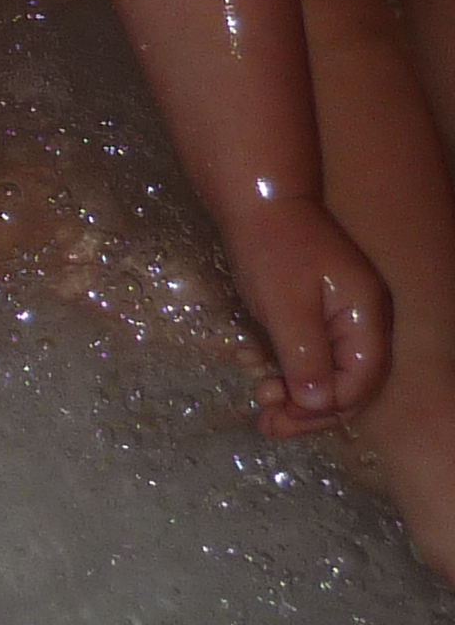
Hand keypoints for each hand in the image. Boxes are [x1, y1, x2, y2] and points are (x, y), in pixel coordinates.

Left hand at [226, 201, 388, 432]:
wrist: (257, 200)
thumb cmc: (272, 247)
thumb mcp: (285, 306)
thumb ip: (305, 355)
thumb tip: (319, 404)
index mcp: (367, 316)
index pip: (361, 381)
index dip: (324, 408)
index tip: (284, 419)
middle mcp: (363, 320)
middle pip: (348, 383)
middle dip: (308, 408)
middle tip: (267, 424)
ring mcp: (342, 315)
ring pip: (327, 371)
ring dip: (295, 391)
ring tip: (259, 400)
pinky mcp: (318, 312)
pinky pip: (310, 351)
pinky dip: (287, 366)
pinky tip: (258, 373)